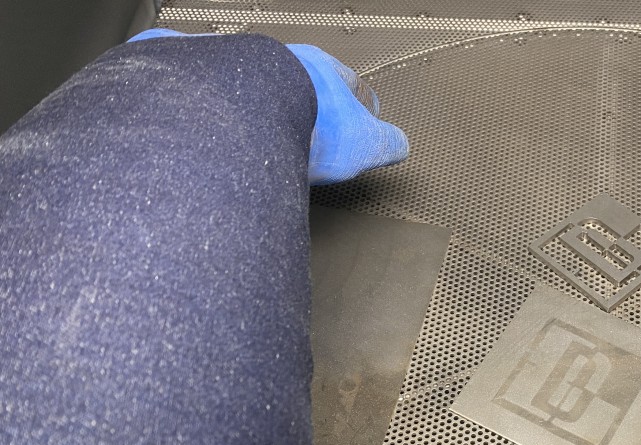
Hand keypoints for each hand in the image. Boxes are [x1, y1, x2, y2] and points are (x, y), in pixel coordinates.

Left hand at [128, 29, 407, 184]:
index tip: (364, 120)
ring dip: (270, 118)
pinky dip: (234, 128)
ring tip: (273, 146)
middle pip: (303, 87)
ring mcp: (241, 75)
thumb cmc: (301, 120)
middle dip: (312, 110)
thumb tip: (400, 145)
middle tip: (316, 136)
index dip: (361, 108)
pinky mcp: (206, 92)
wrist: (239, 114)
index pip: (350, 86)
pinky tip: (236, 149)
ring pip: (263, 96)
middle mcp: (280, 65)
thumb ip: (387, 144)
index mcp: (323, 70)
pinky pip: (225, 111)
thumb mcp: (364, 143)